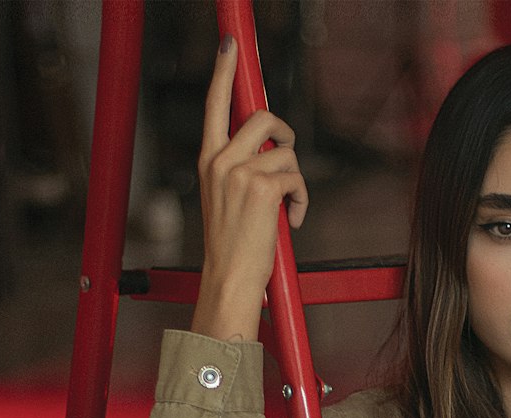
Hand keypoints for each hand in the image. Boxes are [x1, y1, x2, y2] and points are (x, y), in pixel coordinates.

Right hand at [191, 34, 308, 341]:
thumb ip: (241, 168)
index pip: (214, 105)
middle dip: (285, 134)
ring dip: (296, 181)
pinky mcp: (263, 188)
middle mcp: (220, 160)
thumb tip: (272, 151)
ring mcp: (240, 172)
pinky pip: (297, 179)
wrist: (229, 279)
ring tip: (287, 209)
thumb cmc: (232, 246)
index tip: (230, 46)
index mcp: (208, 160)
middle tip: (288, 158)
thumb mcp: (226, 199)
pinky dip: (302, 201)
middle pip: (263, 117)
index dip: (223, 71)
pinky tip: (292, 221)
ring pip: (286, 153)